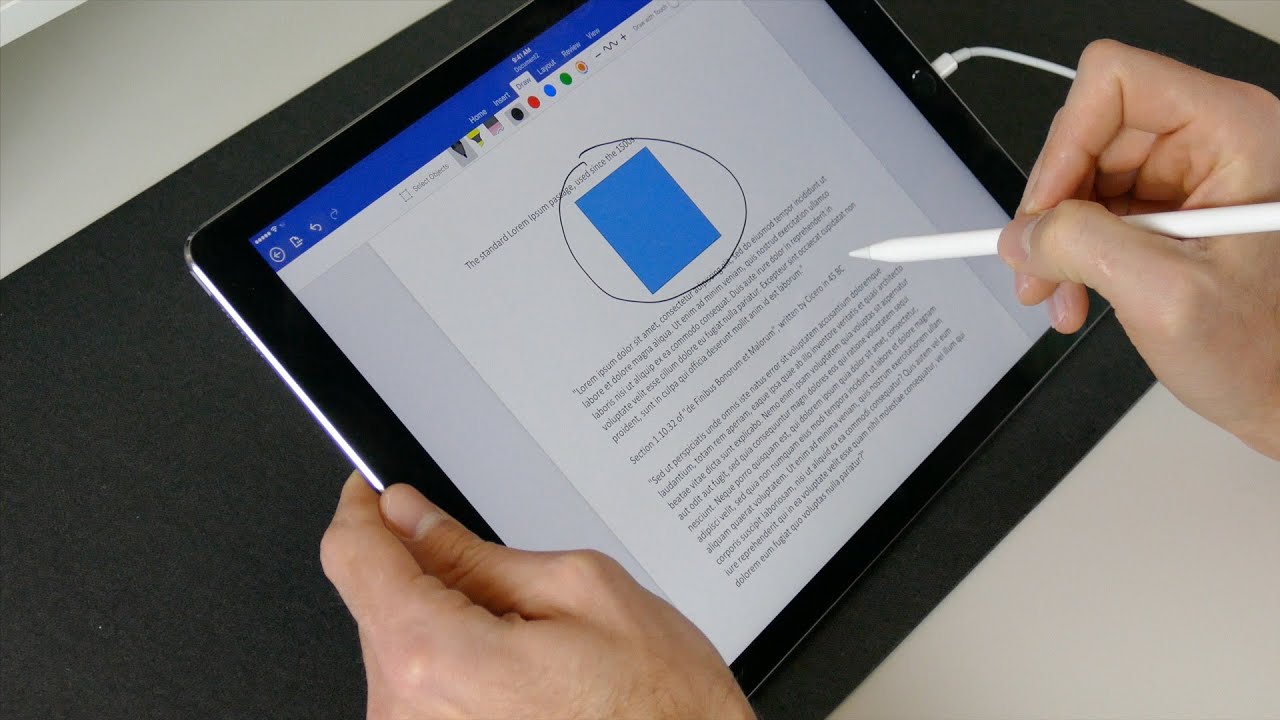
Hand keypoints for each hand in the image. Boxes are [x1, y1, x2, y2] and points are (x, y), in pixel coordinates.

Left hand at [320, 472, 754, 719]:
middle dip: (425, 570)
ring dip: (446, 623)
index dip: (363, 508)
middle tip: (508, 580)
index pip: (352, 556)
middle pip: (375, 602)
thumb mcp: (579, 590)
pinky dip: (455, 663)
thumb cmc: (656, 707)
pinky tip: (519, 674)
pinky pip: (418, 689)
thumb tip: (412, 516)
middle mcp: (409, 712)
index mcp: (437, 657)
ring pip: (398, 645)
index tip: (375, 491)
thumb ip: (476, 551)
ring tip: (534, 643)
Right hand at [997, 40, 1279, 458]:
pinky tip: (1076, 294)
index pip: (1116, 84)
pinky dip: (1072, 255)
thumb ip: (1084, 249)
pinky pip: (1093, 210)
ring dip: (1058, 239)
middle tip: (1038, 266)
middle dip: (1054, 205)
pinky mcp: (1169, 208)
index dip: (1066, 143)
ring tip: (1058, 293)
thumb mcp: (1167, 297)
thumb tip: (1022, 234)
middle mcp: (1213, 140)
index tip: (1045, 210)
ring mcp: (1189, 174)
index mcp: (1234, 132)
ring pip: (1082, 176)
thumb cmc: (1269, 351)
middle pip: (1090, 132)